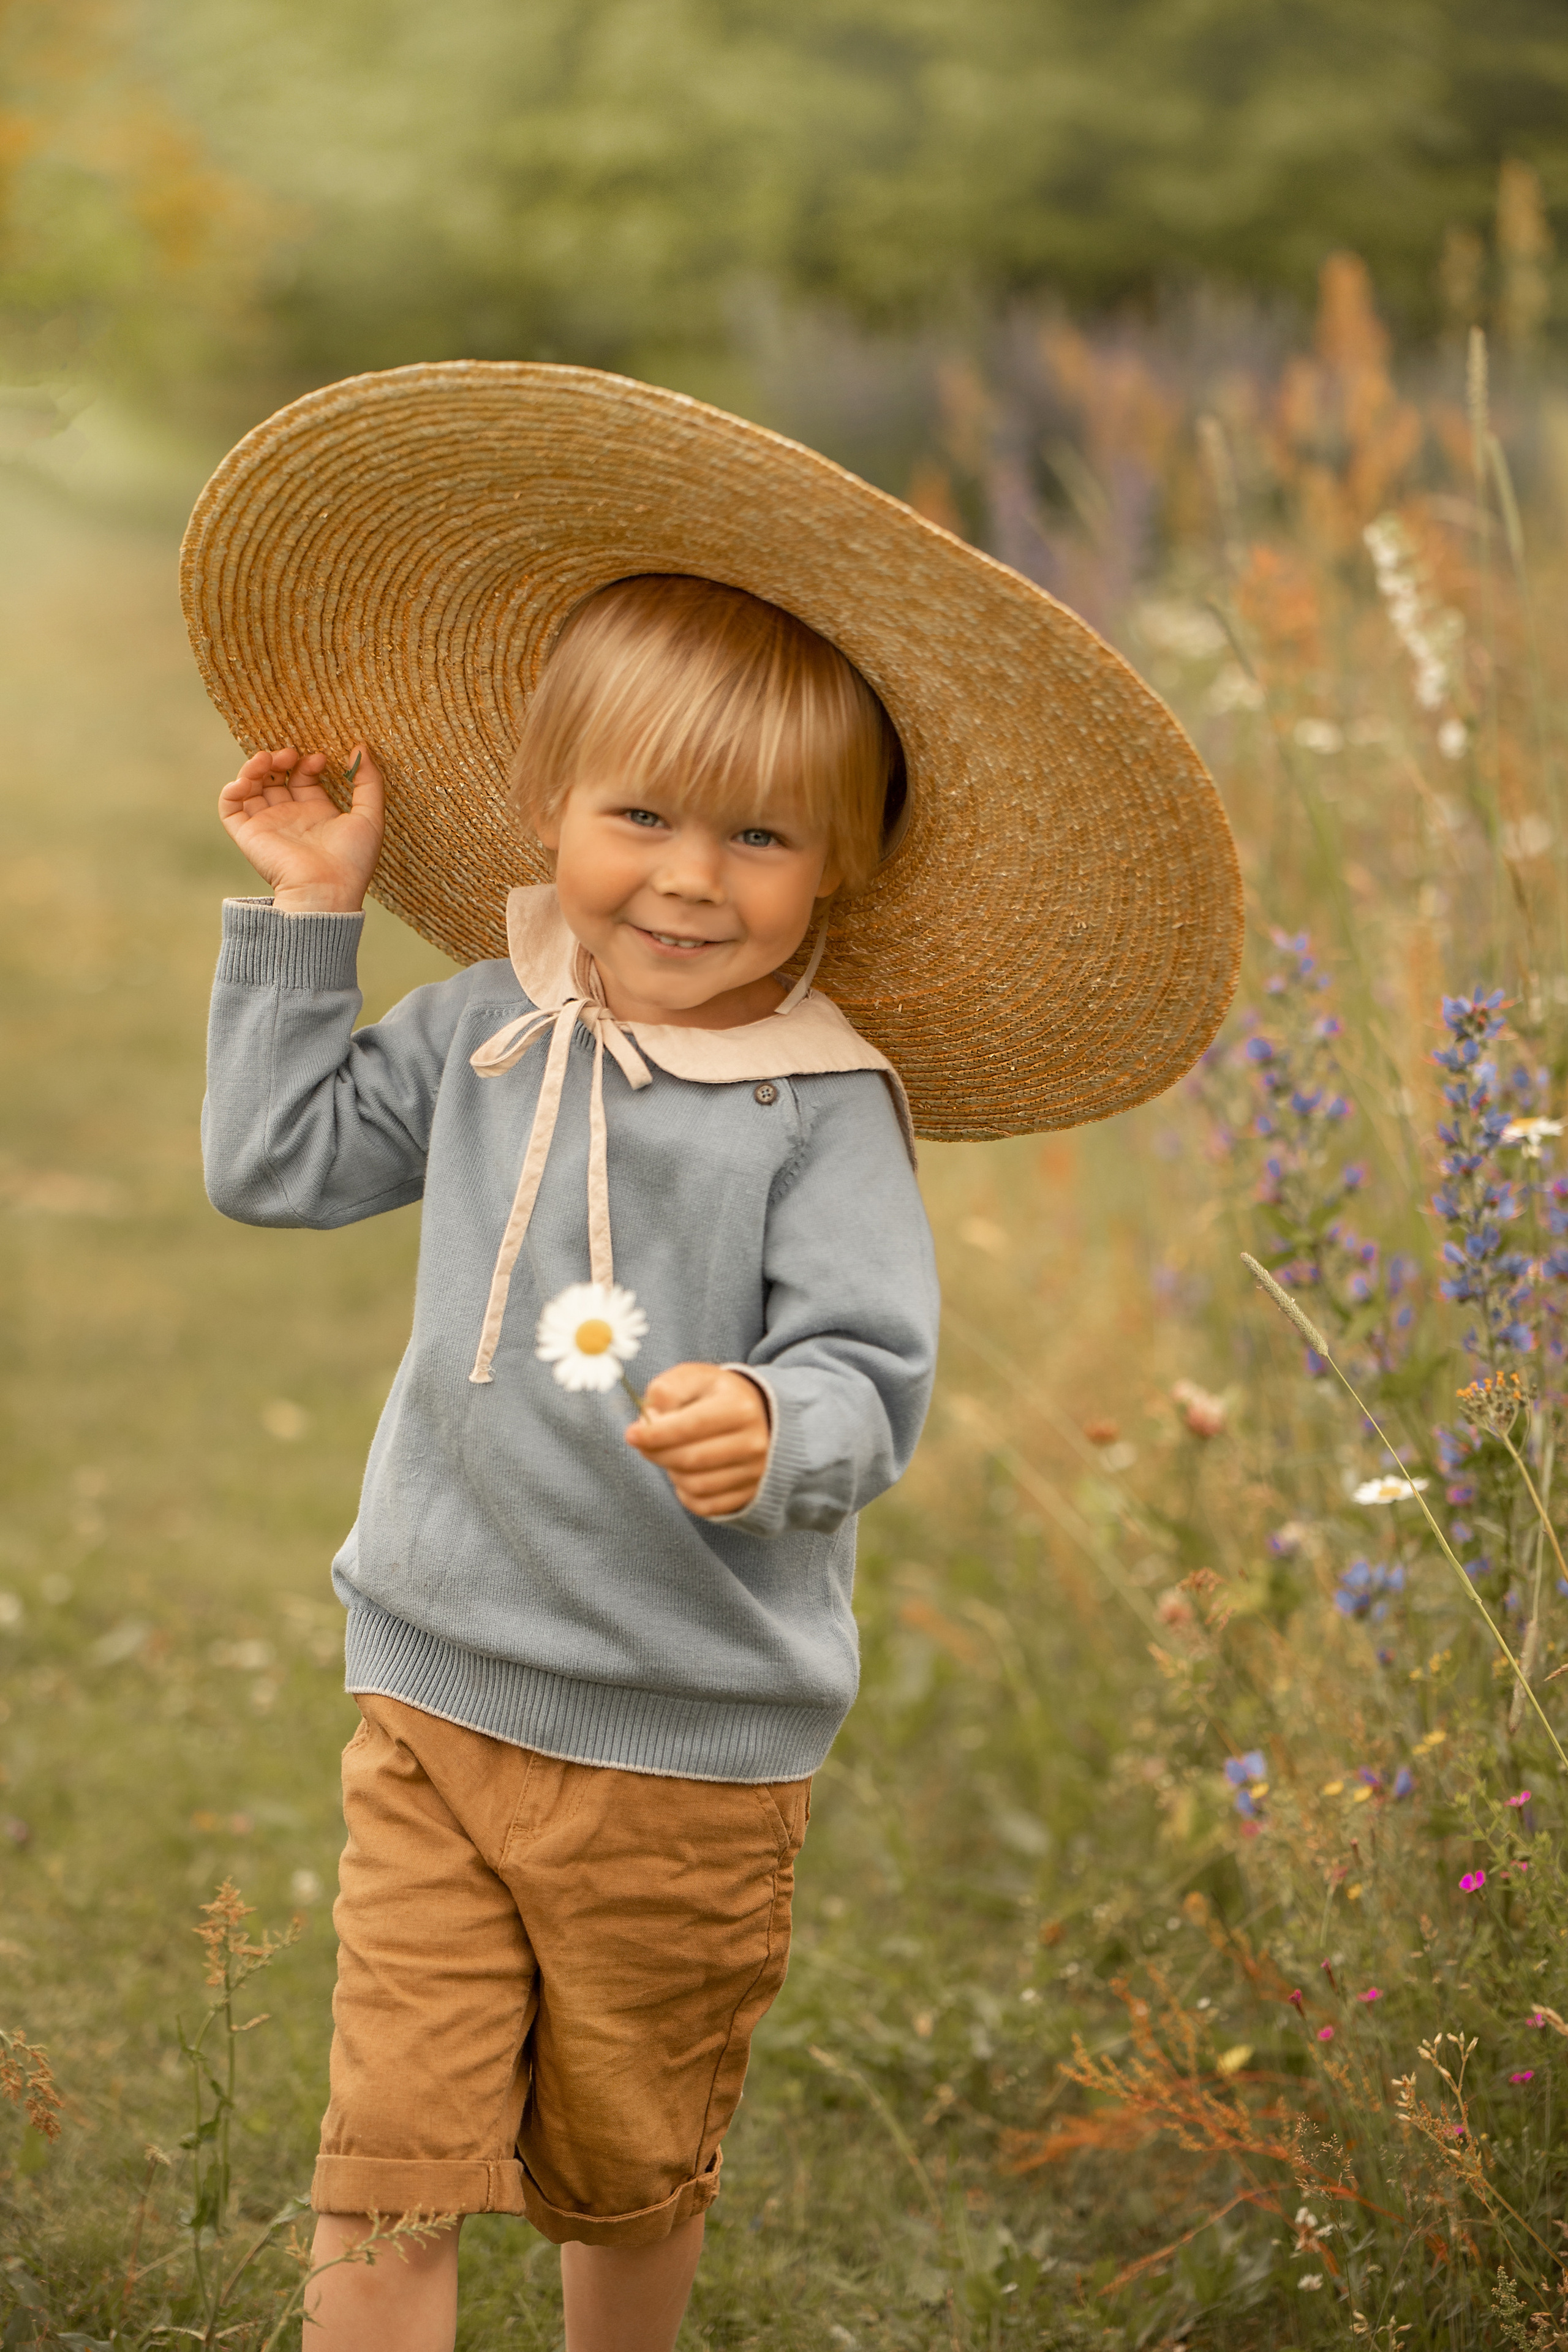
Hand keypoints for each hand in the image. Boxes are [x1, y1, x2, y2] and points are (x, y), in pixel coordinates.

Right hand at [218, 743, 384, 912]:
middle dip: (282, 759)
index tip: (320, 758)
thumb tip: (361, 747)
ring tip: (268, 758)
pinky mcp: (248, 834)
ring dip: (256, 766)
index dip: (308, 763)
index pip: (305, 777)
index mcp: (317, 814)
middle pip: (277, 777)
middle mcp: (290, 817)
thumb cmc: (352, 860)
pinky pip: (230, 807)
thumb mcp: (370, 816)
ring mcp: (268, 824)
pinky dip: (232, 789)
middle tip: (291, 754)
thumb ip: (369, 781)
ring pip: (252, 786)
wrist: (326, 890)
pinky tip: (247, 779)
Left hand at [626, 1363, 770, 1518]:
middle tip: (644, 1445)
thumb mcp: (692, 1378)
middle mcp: (753, 1442)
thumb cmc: (715, 1395)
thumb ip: (667, 1391)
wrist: (757, 1414)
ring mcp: (755, 1471)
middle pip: (691, 1459)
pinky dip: (686, 1494)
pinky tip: (684, 1474)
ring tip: (669, 1456)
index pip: (691, 1426)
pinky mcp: (749, 1493)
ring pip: (696, 1485)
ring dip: (672, 1472)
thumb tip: (649, 1421)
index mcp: (739, 1407)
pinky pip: (706, 1506)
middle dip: (657, 1453)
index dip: (656, 1434)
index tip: (632, 1435)